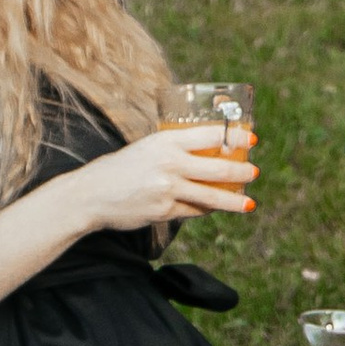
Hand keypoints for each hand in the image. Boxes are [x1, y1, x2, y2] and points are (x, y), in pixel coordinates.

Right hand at [72, 123, 258, 229]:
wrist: (90, 194)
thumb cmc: (120, 168)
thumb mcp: (147, 148)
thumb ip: (173, 150)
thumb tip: (207, 153)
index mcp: (165, 140)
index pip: (210, 135)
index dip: (235, 136)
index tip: (252, 139)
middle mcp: (170, 163)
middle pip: (219, 167)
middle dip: (242, 172)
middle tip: (254, 172)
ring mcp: (168, 189)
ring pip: (211, 195)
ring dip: (234, 200)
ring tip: (249, 203)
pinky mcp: (164, 211)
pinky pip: (194, 211)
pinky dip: (206, 209)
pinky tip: (215, 209)